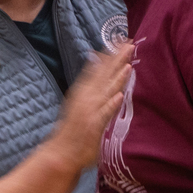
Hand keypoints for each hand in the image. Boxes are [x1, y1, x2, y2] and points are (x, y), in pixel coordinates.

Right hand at [46, 43, 132, 172]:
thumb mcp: (80, 101)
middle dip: (117, 59)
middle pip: (104, 75)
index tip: (122, 40)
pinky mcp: (93, 125)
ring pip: (105, 91)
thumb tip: (98, 63)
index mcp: (84, 90)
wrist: (62, 152)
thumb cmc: (73, 128)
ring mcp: (90, 111)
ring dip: (117, 78)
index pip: (99, 68)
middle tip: (129, 43)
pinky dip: (111, 104)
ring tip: (128, 64)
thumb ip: (91, 84)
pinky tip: (119, 95)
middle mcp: (86, 97)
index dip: (111, 54)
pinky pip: (104, 114)